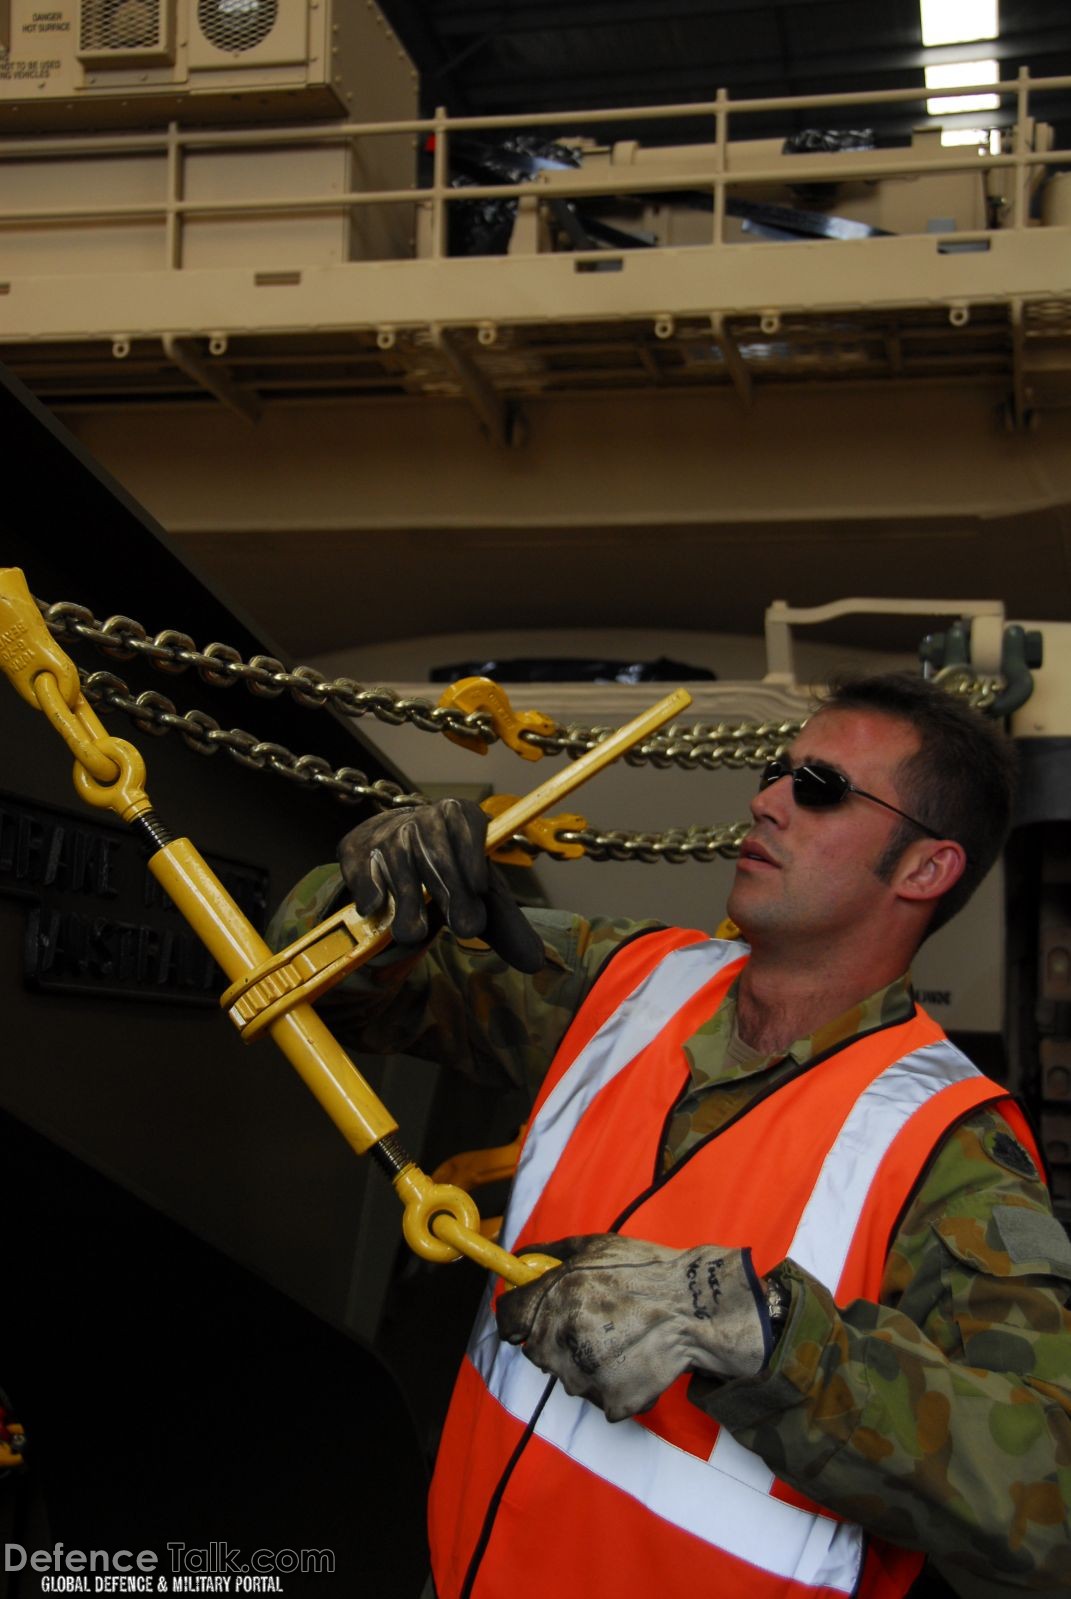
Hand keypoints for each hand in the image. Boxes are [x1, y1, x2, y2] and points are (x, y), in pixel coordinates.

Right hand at [338, 798, 543, 971]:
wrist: (399, 845)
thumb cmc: (450, 870)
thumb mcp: (481, 893)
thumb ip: (505, 924)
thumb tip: (536, 962)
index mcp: (459, 816)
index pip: (466, 824)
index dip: (472, 853)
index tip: (480, 886)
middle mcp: (422, 817)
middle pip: (436, 851)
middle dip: (450, 888)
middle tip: (466, 927)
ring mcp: (386, 832)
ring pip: (398, 864)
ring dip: (407, 901)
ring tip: (415, 934)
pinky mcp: (356, 849)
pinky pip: (362, 872)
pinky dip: (369, 892)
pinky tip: (377, 909)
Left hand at [495, 1234, 773, 1421]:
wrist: (697, 1306)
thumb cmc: (647, 1270)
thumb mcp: (595, 1246)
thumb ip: (550, 1252)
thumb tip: (521, 1256)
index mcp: (552, 1300)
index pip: (508, 1321)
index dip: (518, 1318)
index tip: (530, 1319)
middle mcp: (561, 1341)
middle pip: (537, 1352)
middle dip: (557, 1340)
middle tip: (594, 1324)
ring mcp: (585, 1376)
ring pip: (569, 1377)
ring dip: (586, 1365)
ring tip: (621, 1340)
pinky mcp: (611, 1401)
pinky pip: (601, 1398)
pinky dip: (615, 1386)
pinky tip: (635, 1362)